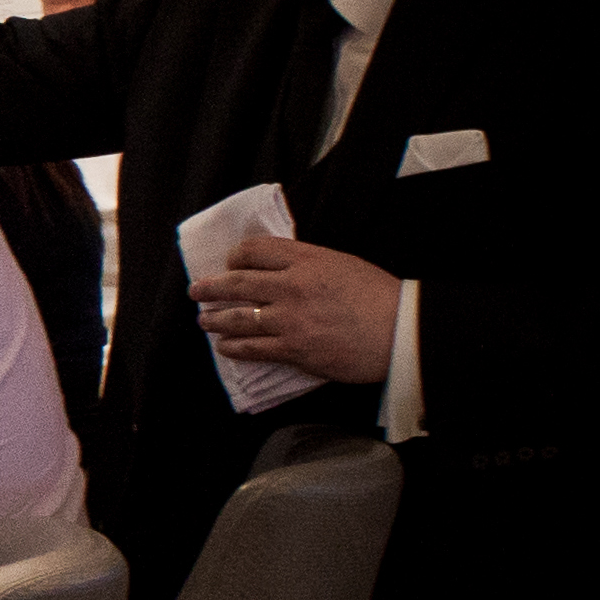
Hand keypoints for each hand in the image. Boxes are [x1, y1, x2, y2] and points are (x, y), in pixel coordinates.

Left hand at [192, 236, 399, 383]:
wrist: (403, 331)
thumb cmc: (380, 297)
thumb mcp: (342, 264)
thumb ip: (308, 265)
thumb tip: (280, 271)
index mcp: (306, 260)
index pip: (255, 250)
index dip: (235, 257)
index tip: (230, 264)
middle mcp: (291, 286)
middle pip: (236, 283)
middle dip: (209, 287)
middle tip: (196, 291)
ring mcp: (289, 319)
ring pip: (237, 318)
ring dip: (215, 319)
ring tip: (205, 320)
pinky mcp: (293, 349)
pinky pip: (252, 348)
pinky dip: (233, 347)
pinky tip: (225, 346)